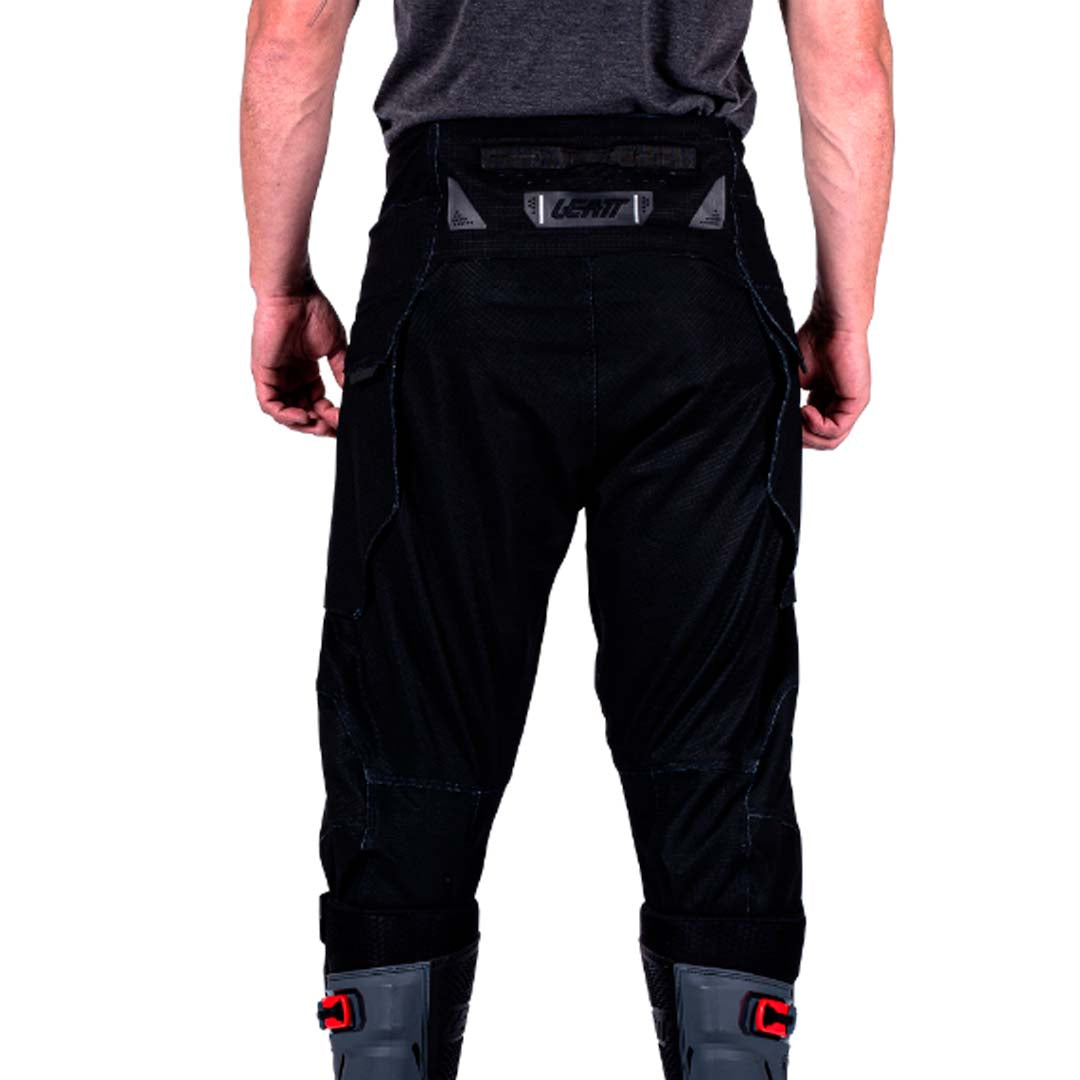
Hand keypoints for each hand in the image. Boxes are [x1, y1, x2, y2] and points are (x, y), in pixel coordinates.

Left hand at [251, 289, 346, 435]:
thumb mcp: (335, 348)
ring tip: (319, 424)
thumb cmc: (312, 312)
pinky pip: (270, 405)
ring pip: (285, 414)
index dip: (330, 416)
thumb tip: (352, 393)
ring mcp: (276, 377)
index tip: (345, 419)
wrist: (294, 294)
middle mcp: (290, 378)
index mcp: (306, 372)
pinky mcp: (263, 374)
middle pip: (302, 413)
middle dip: (318, 425)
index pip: (317, 404)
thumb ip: (341, 371)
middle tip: (333, 428)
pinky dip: (286, 416)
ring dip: (303, 424)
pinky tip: (303, 416)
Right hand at [797, 308, 871, 449]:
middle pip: (824, 442)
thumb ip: (792, 406)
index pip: (815, 433)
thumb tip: (781, 425)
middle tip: (789, 425)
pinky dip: (818, 426)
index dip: (797, 434)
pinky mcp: (857, 401)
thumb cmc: (813, 341)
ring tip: (798, 417)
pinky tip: (806, 411)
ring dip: (809, 435)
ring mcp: (851, 405)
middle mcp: (841, 406)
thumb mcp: (795, 382)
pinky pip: (837, 429)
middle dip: (803, 439)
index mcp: (827, 401)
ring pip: (831, 440)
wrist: (829, 322)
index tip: (783, 420)